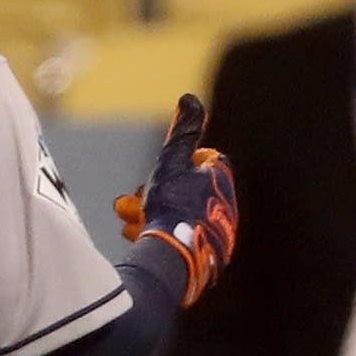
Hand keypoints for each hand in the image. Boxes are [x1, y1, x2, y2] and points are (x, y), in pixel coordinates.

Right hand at [112, 94, 238, 305]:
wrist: (175, 256)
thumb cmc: (173, 204)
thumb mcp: (172, 160)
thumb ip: (183, 130)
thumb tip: (190, 98)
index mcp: (222, 178)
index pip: (202, 160)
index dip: (177, 162)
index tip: (161, 170)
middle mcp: (226, 203)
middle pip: (185, 189)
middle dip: (155, 192)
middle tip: (134, 200)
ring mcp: (219, 232)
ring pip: (179, 214)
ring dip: (151, 212)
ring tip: (129, 219)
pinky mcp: (208, 255)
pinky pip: (182, 237)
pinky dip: (161, 232)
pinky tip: (140, 235)